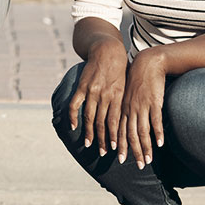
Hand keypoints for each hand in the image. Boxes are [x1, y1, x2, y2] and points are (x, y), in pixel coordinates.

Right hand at [68, 38, 126, 155]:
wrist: (108, 51)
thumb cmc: (120, 70)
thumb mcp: (127, 86)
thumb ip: (125, 101)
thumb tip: (132, 118)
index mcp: (118, 97)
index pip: (116, 121)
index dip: (115, 136)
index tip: (117, 149)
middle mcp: (106, 96)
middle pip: (103, 123)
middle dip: (103, 140)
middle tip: (103, 153)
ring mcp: (93, 91)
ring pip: (90, 117)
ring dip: (89, 133)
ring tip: (88, 144)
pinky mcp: (82, 87)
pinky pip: (75, 104)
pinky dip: (73, 116)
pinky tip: (73, 126)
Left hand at [118, 48, 166, 168]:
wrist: (147, 63)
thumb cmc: (137, 80)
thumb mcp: (127, 95)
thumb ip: (127, 109)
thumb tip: (127, 124)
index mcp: (122, 108)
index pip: (120, 131)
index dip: (121, 146)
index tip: (121, 159)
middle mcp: (130, 109)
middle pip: (130, 135)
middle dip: (133, 152)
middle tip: (138, 166)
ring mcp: (142, 106)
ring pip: (142, 131)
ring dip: (145, 148)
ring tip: (148, 160)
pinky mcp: (154, 102)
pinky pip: (155, 120)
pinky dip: (157, 133)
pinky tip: (159, 144)